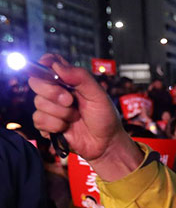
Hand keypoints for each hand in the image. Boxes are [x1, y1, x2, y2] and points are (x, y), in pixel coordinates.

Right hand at [29, 54, 141, 180]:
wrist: (106, 144)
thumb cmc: (105, 118)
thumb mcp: (98, 95)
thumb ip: (80, 77)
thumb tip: (56, 64)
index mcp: (69, 81)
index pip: (50, 64)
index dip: (45, 63)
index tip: (46, 65)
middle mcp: (57, 92)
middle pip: (36, 82)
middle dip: (52, 92)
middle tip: (70, 101)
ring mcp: (51, 108)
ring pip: (38, 103)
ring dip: (60, 113)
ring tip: (75, 118)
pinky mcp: (47, 125)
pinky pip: (39, 120)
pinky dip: (55, 125)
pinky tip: (67, 128)